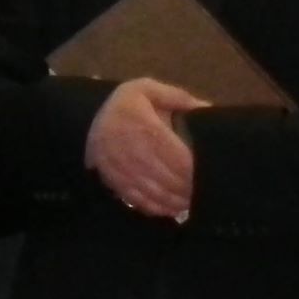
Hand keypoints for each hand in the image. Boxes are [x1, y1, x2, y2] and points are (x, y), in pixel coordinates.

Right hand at [85, 78, 206, 218]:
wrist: (90, 119)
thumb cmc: (127, 104)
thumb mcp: (149, 89)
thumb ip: (179, 98)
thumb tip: (208, 110)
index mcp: (141, 124)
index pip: (172, 153)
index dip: (190, 168)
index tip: (206, 172)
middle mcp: (128, 149)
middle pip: (165, 176)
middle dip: (186, 187)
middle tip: (205, 190)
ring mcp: (118, 169)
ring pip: (153, 192)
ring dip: (175, 200)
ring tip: (192, 201)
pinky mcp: (112, 182)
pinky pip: (137, 200)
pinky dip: (157, 208)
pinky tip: (172, 208)